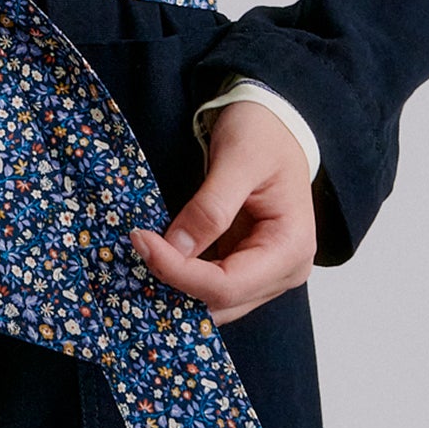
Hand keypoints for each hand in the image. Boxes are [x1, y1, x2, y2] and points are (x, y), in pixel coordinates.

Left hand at [127, 101, 314, 325]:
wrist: (274, 125)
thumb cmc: (263, 135)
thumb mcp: (238, 160)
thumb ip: (210, 207)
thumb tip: (176, 247)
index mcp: (291, 248)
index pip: (228, 284)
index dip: (180, 272)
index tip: (142, 241)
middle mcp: (284, 270)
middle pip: (221, 301)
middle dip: (174, 284)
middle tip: (137, 248)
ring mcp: (266, 273)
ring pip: (214, 303)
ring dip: (177, 286)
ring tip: (144, 255)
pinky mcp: (246, 266)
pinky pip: (211, 287)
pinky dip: (183, 278)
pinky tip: (159, 258)